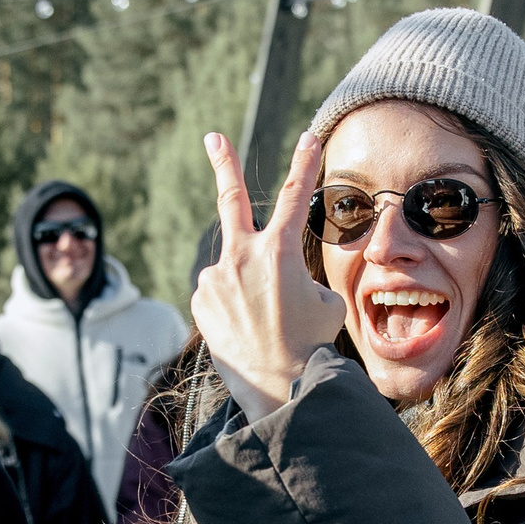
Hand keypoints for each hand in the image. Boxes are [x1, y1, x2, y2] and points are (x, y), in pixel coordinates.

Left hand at [191, 128, 345, 420]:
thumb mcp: (323, 301)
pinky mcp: (201, 301)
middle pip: (231, 200)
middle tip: (213, 137)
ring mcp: (216, 279)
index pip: (295, 195)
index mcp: (278, 250)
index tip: (308, 137)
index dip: (304, 163)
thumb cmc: (310, 344)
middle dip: (224, 163)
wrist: (279, 386)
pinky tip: (247, 330)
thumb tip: (278, 278)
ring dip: (249, 287)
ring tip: (264, 322)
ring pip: (235, 269)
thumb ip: (298, 276)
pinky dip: (235, 306)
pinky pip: (221, 293)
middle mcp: (241, 257)